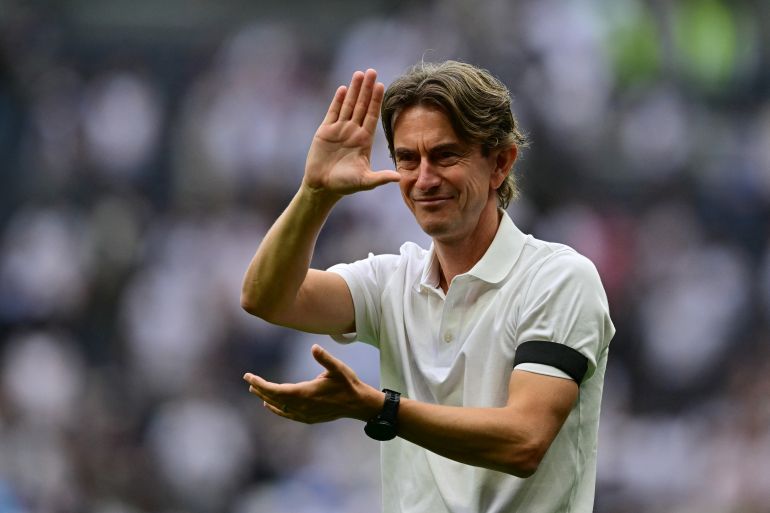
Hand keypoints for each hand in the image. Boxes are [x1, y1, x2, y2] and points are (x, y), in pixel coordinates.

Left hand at [243, 344, 381, 422]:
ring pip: (279, 407)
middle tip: (248, 380)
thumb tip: (314, 347)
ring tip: (254, 390)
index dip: (260, 384)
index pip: (275, 390)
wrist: (358, 404)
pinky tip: (270, 405)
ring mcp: (305, 414)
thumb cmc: (348, 384)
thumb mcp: (338, 368)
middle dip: (260, 389)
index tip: (248, 376)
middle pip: (274, 398)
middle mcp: (302, 406)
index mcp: (305, 393)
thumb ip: (325, 358)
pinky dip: (276, 409)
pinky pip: (286, 414)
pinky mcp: (309, 418)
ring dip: (266, 398)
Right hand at [303, 69, 399, 198]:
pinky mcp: (325, 131)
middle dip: (367, 89)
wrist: (322, 187)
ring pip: (348, 105)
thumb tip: (399, 177)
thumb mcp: (365, 181)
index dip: (376, 101)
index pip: (372, 116)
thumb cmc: (345, 185)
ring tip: (359, 74)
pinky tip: (344, 89)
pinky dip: (338, 101)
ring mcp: (339, 130)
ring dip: (354, 90)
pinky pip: (333, 112)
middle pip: (361, 106)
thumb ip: (381, 177)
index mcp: (364, 140)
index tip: (382, 86)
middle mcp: (353, 132)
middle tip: (372, 72)